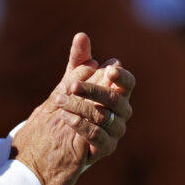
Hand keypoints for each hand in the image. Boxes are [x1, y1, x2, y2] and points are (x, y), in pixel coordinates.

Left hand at [11, 33, 134, 184]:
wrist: (57, 140)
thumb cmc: (71, 106)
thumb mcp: (71, 81)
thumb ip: (78, 60)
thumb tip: (81, 35)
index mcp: (116, 93)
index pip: (128, 83)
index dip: (122, 76)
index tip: (109, 69)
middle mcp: (120, 113)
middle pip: (116, 99)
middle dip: (94, 90)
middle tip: (71, 85)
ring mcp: (114, 131)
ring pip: (105, 117)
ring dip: (81, 107)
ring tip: (60, 102)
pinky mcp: (104, 149)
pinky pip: (100, 137)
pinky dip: (83, 126)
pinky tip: (67, 118)